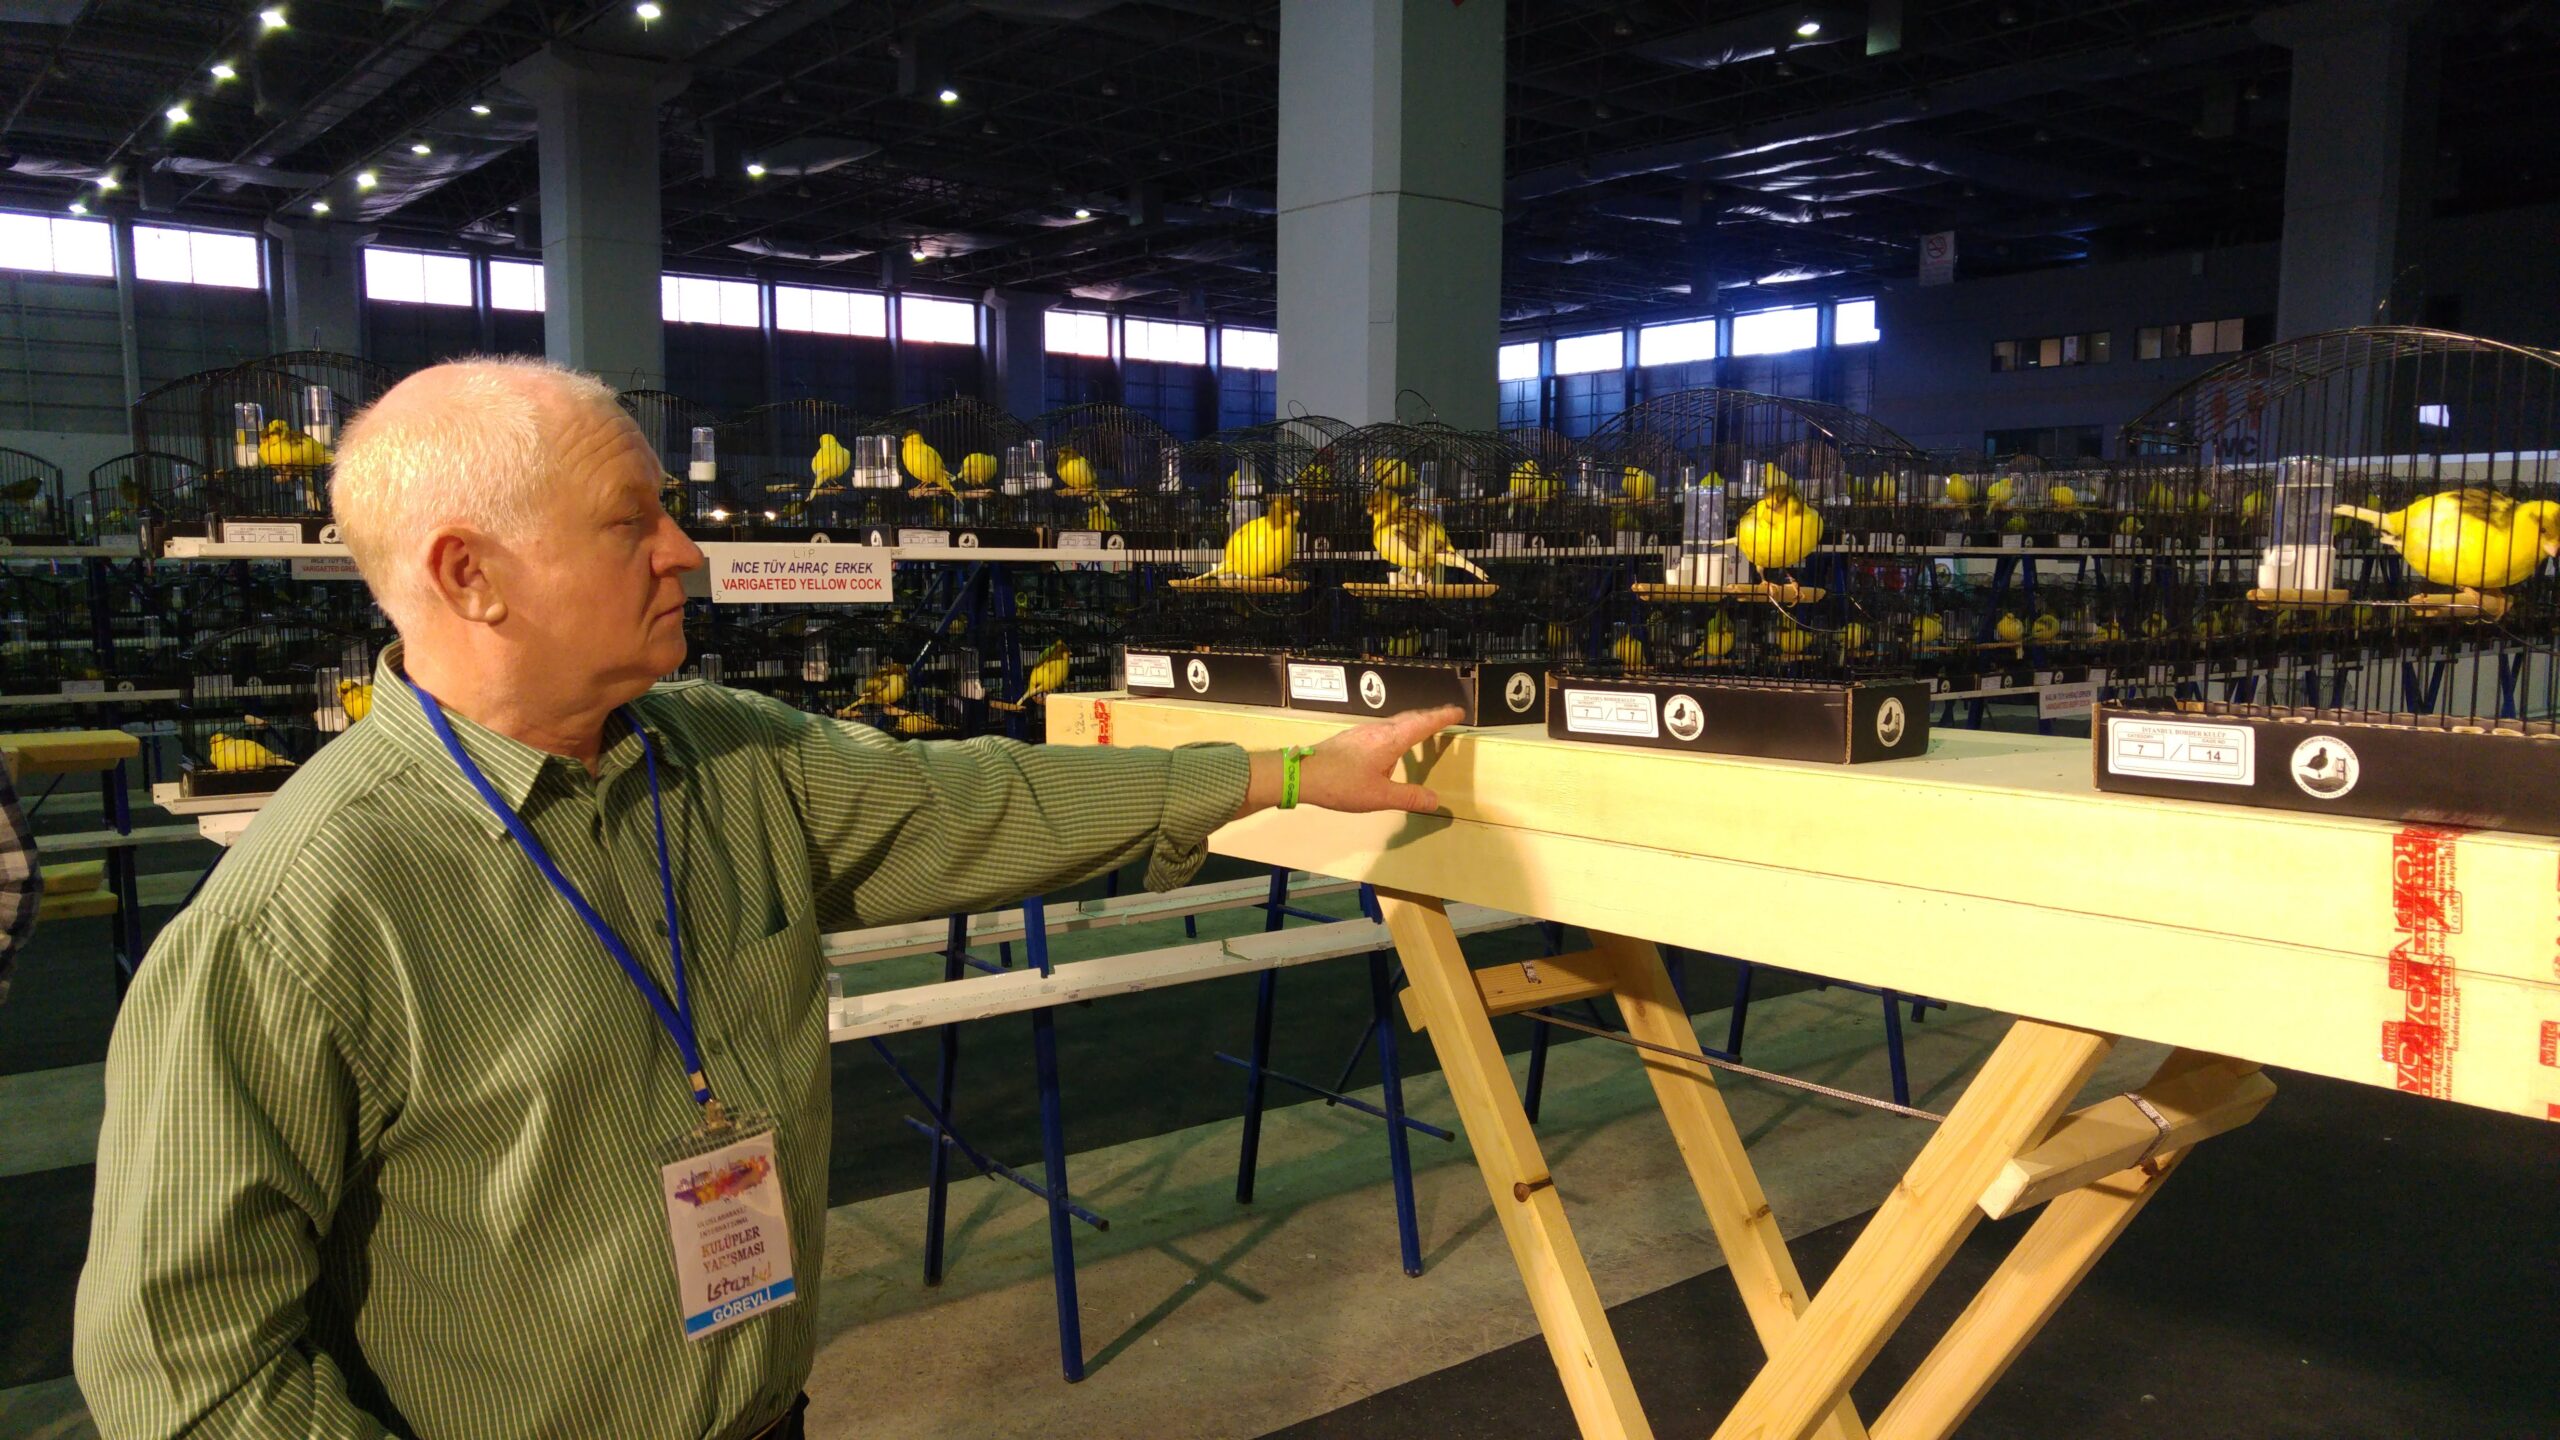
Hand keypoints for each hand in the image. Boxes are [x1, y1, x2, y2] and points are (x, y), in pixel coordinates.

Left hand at [1236, 706, 1464, 819]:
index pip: (1423, 724)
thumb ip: (1408, 797)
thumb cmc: (1342, 785)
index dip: (1442, 717)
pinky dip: (1397, 731)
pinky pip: (1383, 730)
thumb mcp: (1379, 797)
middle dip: (1430, 717)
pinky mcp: (1352, 739)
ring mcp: (1363, 732)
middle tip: (1447, 716)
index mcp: (1391, 741)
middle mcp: (1379, 731)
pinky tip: (1391, 746)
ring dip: (1413, 723)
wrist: (1303, 774)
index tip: (1459, 711)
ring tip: (1423, 730)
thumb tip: (1435, 800)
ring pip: (1395, 723)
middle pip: (1410, 718)